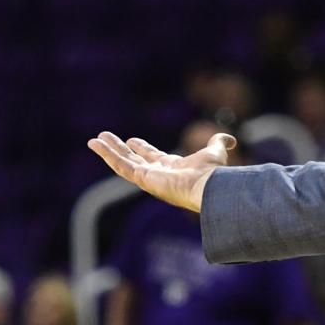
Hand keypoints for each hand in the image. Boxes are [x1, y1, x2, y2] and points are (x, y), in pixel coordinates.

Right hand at [86, 131, 235, 211]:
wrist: (208, 186)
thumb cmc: (212, 174)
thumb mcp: (215, 152)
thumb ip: (219, 143)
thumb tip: (230, 138)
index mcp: (171, 168)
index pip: (152, 157)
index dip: (142, 148)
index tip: (132, 140)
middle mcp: (157, 175)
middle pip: (133, 160)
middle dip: (119, 149)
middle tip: (105, 138)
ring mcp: (147, 178)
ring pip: (123, 163)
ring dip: (108, 151)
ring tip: (94, 140)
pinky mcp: (142, 179)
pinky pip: (120, 166)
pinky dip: (107, 155)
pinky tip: (96, 145)